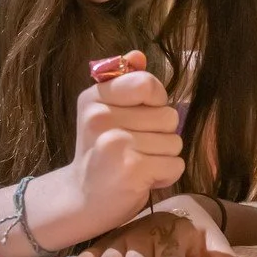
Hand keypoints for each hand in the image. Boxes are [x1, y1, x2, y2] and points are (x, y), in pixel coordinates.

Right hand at [64, 50, 184, 221]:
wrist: (82, 200)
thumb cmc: (101, 154)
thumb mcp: (105, 113)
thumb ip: (124, 83)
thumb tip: (138, 55)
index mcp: (95, 98)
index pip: (147, 84)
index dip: (156, 101)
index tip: (142, 117)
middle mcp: (101, 117)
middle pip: (169, 116)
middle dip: (161, 135)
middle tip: (137, 149)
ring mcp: (116, 143)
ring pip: (174, 141)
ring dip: (164, 157)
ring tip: (139, 164)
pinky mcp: (132, 170)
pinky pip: (175, 164)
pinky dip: (166, 176)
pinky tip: (144, 179)